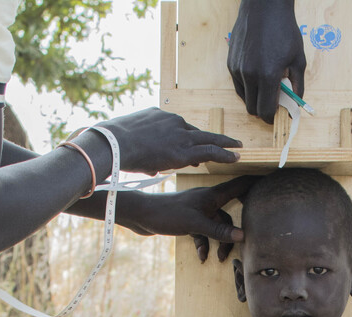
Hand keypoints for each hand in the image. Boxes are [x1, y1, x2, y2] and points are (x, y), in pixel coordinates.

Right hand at [89, 108, 241, 175]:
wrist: (113, 143)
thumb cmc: (113, 146)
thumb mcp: (129, 143)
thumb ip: (144, 152)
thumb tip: (151, 165)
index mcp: (158, 116)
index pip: (179, 129)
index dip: (188, 140)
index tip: (195, 149)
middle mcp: (172, 121)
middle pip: (197, 130)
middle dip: (213, 137)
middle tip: (228, 141)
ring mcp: (179, 134)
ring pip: (208, 138)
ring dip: (225, 144)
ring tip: (238, 148)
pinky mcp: (183, 149)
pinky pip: (210, 150)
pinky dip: (225, 153)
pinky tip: (236, 157)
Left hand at [121, 175, 257, 264]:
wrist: (140, 216)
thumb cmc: (166, 214)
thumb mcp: (195, 224)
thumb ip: (219, 230)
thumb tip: (242, 236)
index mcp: (212, 195)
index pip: (240, 185)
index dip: (257, 183)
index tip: (273, 182)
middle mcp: (207, 200)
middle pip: (230, 211)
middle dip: (238, 227)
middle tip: (248, 238)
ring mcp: (198, 210)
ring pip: (217, 226)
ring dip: (219, 242)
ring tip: (219, 258)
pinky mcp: (188, 220)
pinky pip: (203, 232)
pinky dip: (204, 244)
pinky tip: (201, 256)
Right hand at [229, 0, 306, 122]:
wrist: (264, 8)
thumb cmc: (284, 31)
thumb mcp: (298, 59)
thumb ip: (297, 86)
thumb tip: (296, 105)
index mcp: (268, 76)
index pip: (266, 111)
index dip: (272, 118)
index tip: (278, 116)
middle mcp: (249, 75)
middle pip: (252, 109)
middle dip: (263, 111)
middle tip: (273, 102)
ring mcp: (237, 69)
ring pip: (244, 97)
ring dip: (255, 98)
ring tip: (266, 84)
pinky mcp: (230, 63)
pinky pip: (238, 84)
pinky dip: (247, 86)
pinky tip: (257, 74)